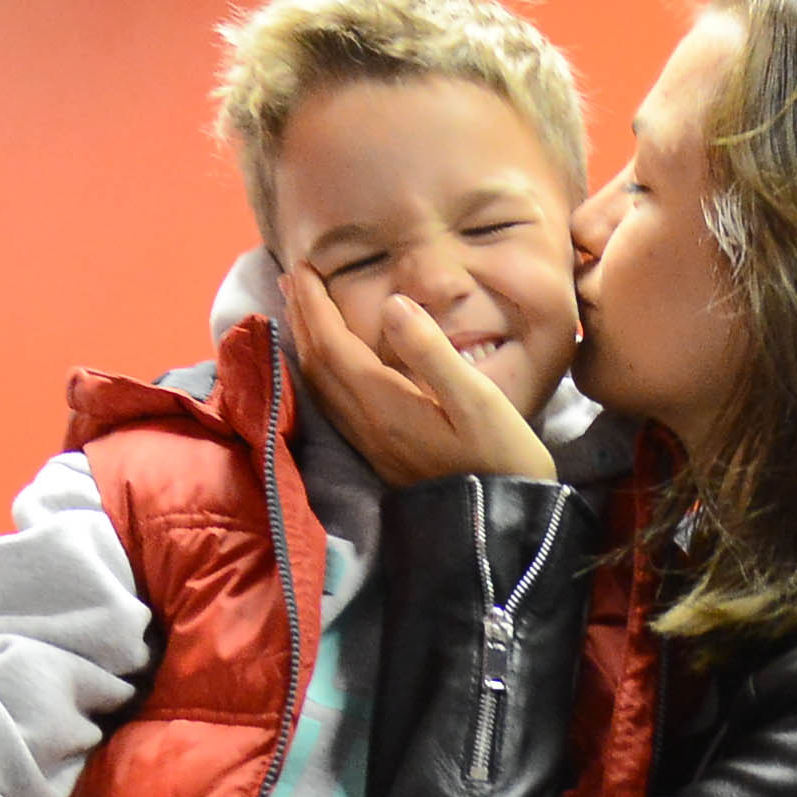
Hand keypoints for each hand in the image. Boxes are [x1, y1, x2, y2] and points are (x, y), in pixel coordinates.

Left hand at [270, 257, 557, 486]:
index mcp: (384, 403)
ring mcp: (371, 443)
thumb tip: (392, 303)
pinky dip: (323, 373)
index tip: (303, 268)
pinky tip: (331, 365)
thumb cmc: (501, 458)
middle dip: (303, 318)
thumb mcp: (477, 399)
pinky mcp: (381, 454)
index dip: (314, 304)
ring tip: (303, 313)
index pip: (333, 344)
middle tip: (294, 280)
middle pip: (318, 363)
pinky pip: (335, 403)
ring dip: (308, 344)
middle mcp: (366, 423)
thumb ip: (431, 350)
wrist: (500, 527)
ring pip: (322, 386)